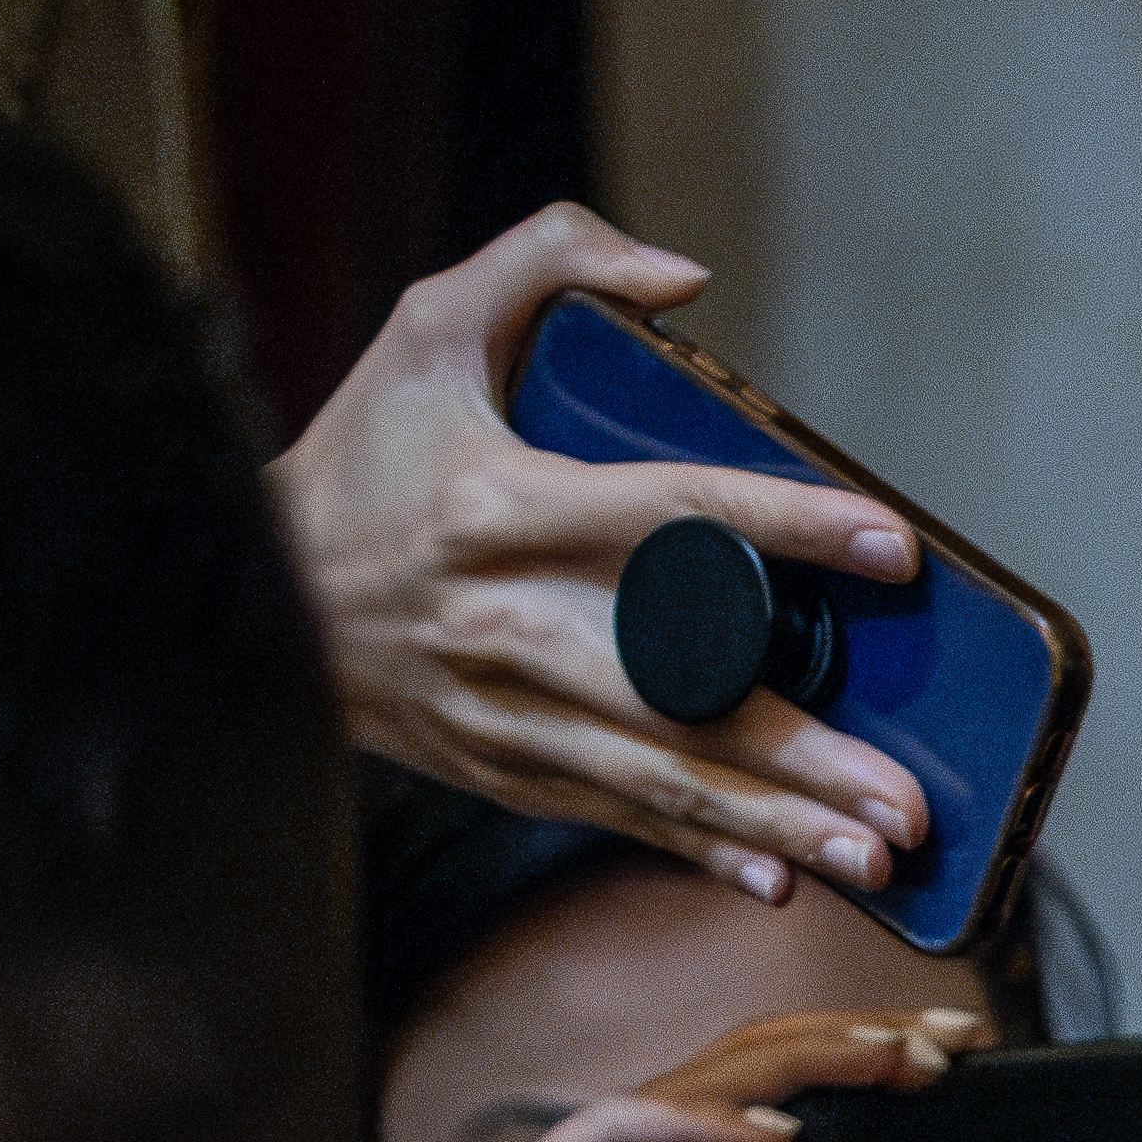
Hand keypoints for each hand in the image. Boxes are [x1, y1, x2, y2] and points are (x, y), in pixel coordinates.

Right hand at [275, 202, 932, 898]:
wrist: (235, 583)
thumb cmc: (362, 456)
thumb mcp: (427, 329)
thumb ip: (546, 261)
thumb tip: (683, 275)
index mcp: (502, 504)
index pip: (673, 512)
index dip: (788, 525)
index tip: (891, 546)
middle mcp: (504, 617)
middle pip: (678, 694)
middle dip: (797, 753)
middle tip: (906, 797)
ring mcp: (500, 707)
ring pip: (658, 777)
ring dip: (772, 825)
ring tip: (876, 855)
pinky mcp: (494, 762)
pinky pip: (614, 814)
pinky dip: (698, 852)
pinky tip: (782, 880)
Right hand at [409, 1002, 1011, 1141]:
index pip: (815, 1098)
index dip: (881, 1063)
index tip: (965, 1058)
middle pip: (771, 1064)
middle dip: (859, 1040)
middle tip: (943, 1044)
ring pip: (707, 1075)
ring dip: (798, 1060)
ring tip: (881, 1060)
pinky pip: (621, 1127)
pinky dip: (699, 1119)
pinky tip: (773, 1134)